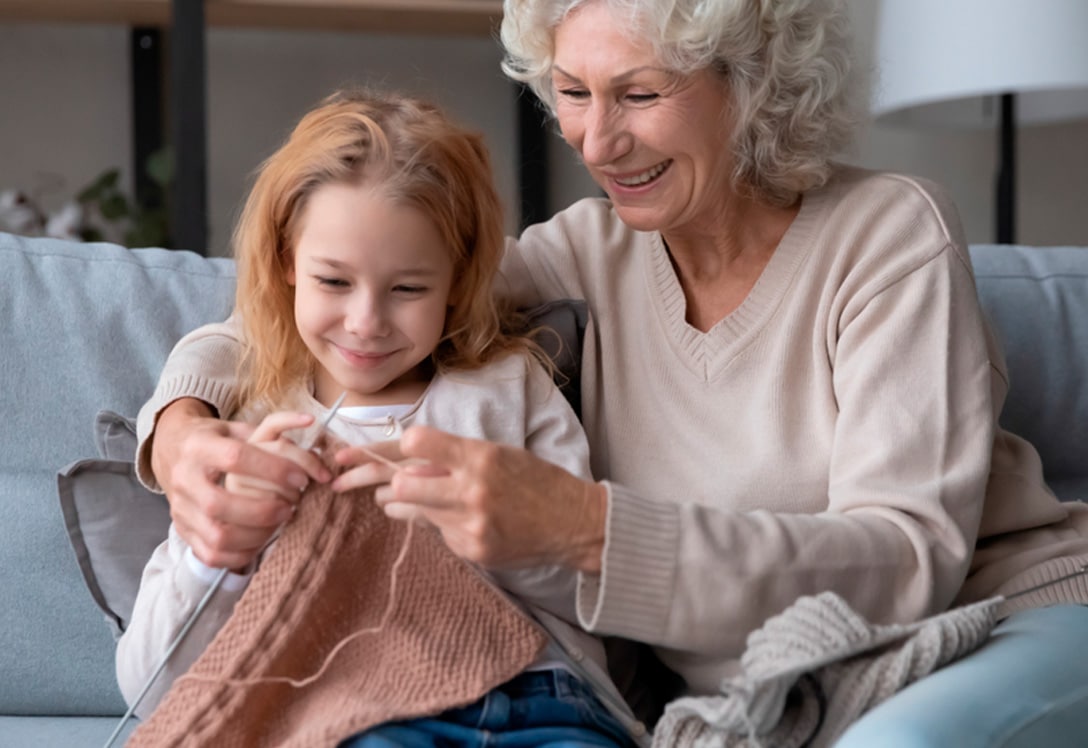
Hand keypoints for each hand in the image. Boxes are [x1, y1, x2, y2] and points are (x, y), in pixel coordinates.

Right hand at [151, 398, 330, 569]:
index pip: (235, 458)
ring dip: (256, 535)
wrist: (171, 451)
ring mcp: (180, 508)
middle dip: (262, 510)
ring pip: (216, 535)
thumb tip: (309, 422)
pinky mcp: (182, 531)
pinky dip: (241, 554)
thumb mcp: (235, 427)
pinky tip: (261, 540)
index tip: (301, 478)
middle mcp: (183, 477)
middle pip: (219, 503)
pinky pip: (211, 555)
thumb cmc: (216, 440)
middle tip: (291, 506)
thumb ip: (271, 427)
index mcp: (199, 446)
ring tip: (279, 524)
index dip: (273, 470)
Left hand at [367, 425, 607, 572]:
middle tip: (385, 483)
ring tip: (399, 499)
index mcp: (480, 456)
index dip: (399, 446)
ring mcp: (470, 524)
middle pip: (400, 484)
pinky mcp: (471, 550)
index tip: (399, 450)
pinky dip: (442, 524)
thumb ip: (456, 456)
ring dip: (404, 504)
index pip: (416, 442)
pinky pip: (438, 533)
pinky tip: (462, 520)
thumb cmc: (535, 481)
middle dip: (388, 482)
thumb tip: (407, 461)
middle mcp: (472, 490)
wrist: (573, 523)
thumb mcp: (499, 454)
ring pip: (412, 511)